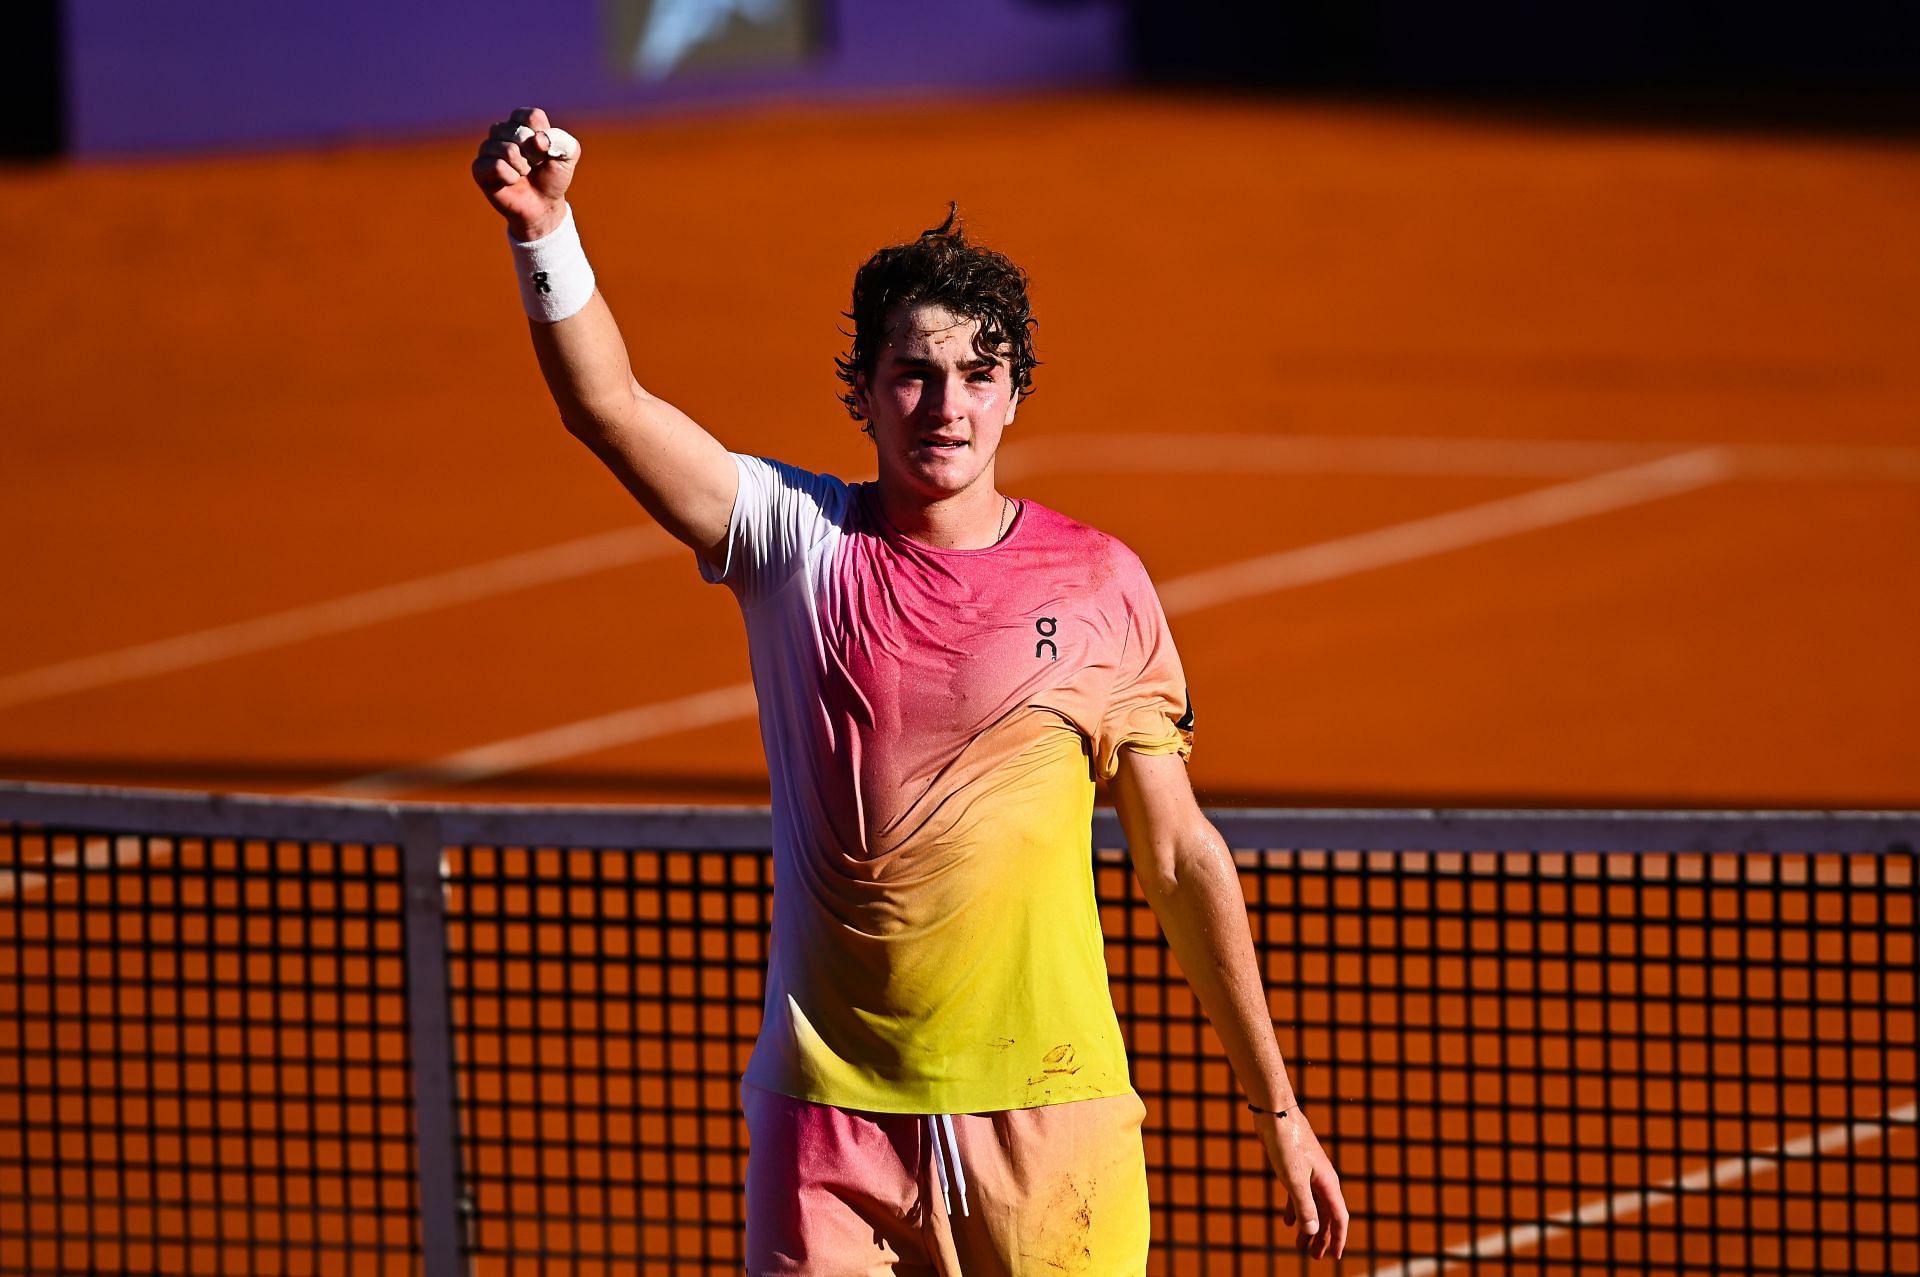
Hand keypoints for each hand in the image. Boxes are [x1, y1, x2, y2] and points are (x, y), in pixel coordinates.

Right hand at [471, 106, 577, 241]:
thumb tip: (537, 139)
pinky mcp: (479, 168)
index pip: (532, 117)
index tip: (546, 151)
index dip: (544, 138)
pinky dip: (510, 177)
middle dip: (534, 156)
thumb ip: (563, 141)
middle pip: (520, 133)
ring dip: (523, 168)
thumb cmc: (552, 177)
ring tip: (523, 174)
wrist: (542, 206)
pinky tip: (511, 181)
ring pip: (508, 150)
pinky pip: (495, 166)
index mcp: (522, 122)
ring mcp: (488, 148)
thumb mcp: (568, 157)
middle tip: (534, 166)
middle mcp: (502, 130)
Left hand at [1253, 1106, 1348, 1259]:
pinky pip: (1299, 1196)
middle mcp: (1322, 1180)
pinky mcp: (1295, 1168)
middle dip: (1323, 1238)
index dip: (1339, 1238)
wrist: (1275, 1114)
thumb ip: (1305, 1206)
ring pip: (1313, 1207)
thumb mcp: (1294, 1179)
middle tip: (1314, 1258)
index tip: (1335, 1257)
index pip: (1339, 1217)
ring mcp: (1309, 1173)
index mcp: (1328, 1183)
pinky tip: (1288, 1222)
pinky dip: (1296, 1210)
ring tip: (1301, 1246)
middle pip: (1327, 1215)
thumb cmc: (1286, 1143)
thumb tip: (1315, 1232)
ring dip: (1308, 1227)